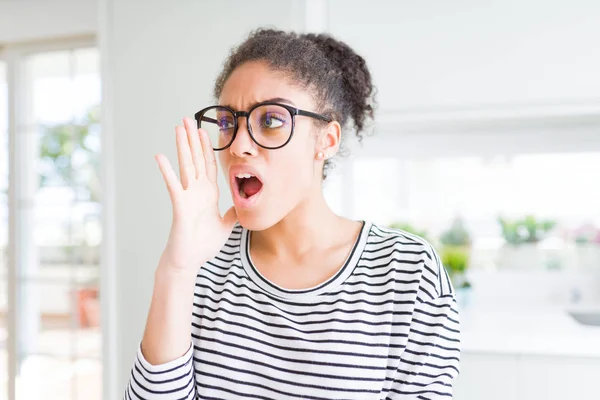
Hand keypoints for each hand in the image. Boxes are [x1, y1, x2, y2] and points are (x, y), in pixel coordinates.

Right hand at [155, 117, 236, 272]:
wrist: (189, 261)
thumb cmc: (203, 245)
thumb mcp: (225, 226)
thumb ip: (232, 213)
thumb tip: (241, 204)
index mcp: (208, 194)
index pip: (208, 165)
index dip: (207, 148)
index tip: (204, 131)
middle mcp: (197, 191)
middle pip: (196, 159)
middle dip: (193, 139)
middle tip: (188, 118)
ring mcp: (187, 196)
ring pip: (185, 165)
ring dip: (182, 146)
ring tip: (178, 127)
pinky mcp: (180, 205)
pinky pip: (173, 185)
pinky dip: (167, 171)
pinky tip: (160, 156)